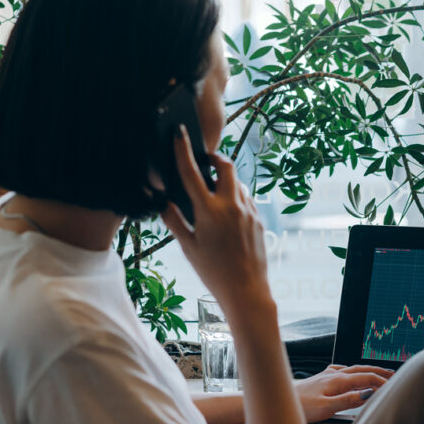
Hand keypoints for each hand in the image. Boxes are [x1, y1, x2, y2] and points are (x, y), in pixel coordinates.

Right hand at [161, 127, 270, 315]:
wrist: (246, 291)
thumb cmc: (213, 272)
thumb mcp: (187, 247)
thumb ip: (174, 220)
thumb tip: (163, 202)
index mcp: (209, 211)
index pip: (191, 173)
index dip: (182, 150)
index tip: (179, 133)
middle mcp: (231, 206)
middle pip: (226, 166)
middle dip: (216, 158)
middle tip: (206, 162)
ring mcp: (249, 212)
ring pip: (238, 184)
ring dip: (226, 182)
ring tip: (214, 196)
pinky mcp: (259, 220)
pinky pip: (247, 200)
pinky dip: (236, 199)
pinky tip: (228, 215)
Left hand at [294, 364, 394, 421]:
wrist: (280, 401)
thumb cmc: (302, 407)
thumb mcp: (327, 408)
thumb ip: (348, 400)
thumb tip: (368, 394)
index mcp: (338, 380)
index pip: (366, 379)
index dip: (381, 382)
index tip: (394, 386)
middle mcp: (334, 374)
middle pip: (362, 370)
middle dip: (379, 372)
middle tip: (394, 375)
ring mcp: (327, 375)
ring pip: (352, 369)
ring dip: (367, 370)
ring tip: (378, 373)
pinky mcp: (321, 378)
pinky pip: (341, 370)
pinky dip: (352, 370)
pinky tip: (349, 372)